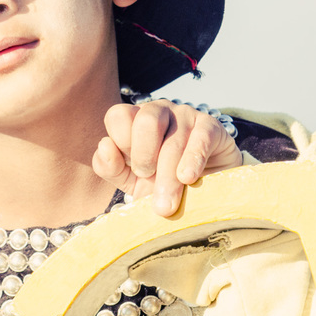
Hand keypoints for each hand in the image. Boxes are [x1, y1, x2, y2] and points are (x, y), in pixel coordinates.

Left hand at [92, 99, 241, 216]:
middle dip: (144, 156)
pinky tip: (188, 178)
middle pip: (146, 120)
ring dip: (168, 176)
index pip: (117, 115)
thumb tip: (104, 145)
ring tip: (167, 204)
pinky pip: (201, 137)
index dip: (120, 143)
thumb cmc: (161, 183)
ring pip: (173, 139)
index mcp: (133, 120)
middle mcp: (158, 111)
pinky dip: (193, 160)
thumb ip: (110, 167)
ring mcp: (185, 115)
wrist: (203, 193)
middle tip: (148, 178)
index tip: (131, 170)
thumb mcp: (130, 180)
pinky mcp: (211, 126)